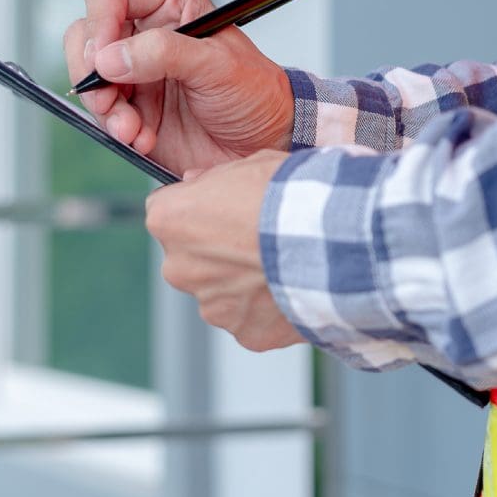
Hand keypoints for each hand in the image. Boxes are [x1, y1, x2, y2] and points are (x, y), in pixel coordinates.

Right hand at [63, 0, 294, 174]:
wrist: (265, 141)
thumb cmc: (255, 92)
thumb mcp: (217, 65)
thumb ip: (163, 54)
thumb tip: (110, 57)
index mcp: (170, 5)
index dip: (100, 20)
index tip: (105, 58)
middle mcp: (147, 34)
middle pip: (87, 36)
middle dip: (91, 71)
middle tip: (108, 99)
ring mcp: (137, 73)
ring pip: (89, 79)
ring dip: (105, 108)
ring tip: (132, 129)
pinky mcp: (135, 109)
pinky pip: (104, 114)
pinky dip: (117, 129)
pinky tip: (144, 139)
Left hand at [145, 150, 305, 351]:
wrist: (331, 239)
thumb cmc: (290, 196)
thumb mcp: (250, 164)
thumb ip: (214, 178)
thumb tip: (196, 183)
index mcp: (170, 220)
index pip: (165, 213)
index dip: (196, 209)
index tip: (220, 209)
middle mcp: (179, 268)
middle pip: (190, 259)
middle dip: (216, 251)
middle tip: (256, 239)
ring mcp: (211, 306)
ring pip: (220, 292)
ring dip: (242, 282)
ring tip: (281, 264)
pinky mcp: (245, 332)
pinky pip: (251, 319)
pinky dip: (267, 308)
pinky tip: (292, 287)